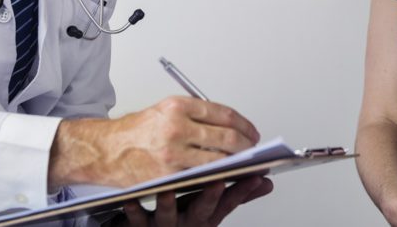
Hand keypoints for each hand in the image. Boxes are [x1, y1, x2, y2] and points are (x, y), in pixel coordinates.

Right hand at [49, 96, 259, 187]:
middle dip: (247, 145)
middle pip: (227, 136)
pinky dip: (217, 176)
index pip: (223, 113)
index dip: (244, 124)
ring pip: (218, 158)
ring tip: (245, 163)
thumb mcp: (164, 111)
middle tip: (254, 149)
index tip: (252, 131)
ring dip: (237, 162)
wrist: (105, 150)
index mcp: (177, 105)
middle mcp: (176, 126)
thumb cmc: (134, 131)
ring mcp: (173, 152)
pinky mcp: (168, 175)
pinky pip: (201, 176)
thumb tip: (228, 126)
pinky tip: (225, 176)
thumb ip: (194, 116)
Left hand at [113, 176, 273, 226]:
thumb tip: (267, 182)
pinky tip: (130, 200)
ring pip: (168, 216)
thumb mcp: (212, 209)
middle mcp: (189, 220)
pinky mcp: (141, 226)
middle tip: (217, 181)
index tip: (255, 175)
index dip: (242, 190)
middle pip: (202, 210)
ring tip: (167, 191)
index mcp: (207, 213)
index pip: (228, 202)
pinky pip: (136, 220)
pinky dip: (134, 210)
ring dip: (169, 205)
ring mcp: (166, 224)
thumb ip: (237, 195)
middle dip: (211, 197)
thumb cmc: (181, 216)